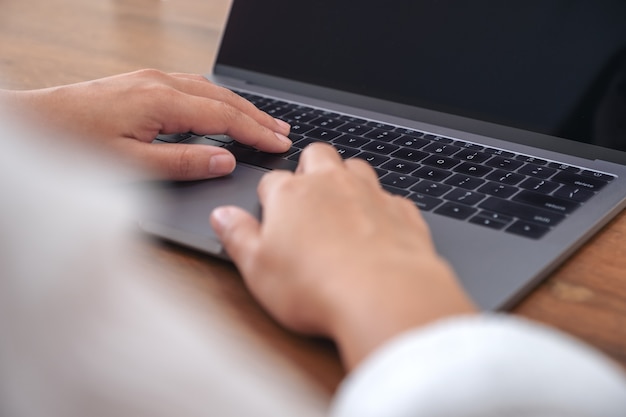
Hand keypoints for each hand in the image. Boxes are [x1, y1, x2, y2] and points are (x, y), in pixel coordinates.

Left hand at [7, 69, 290, 179]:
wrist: (32, 121)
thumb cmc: (73, 144)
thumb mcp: (130, 164)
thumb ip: (183, 162)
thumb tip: (225, 160)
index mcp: (161, 101)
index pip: (224, 116)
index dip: (256, 132)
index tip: (280, 144)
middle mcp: (159, 82)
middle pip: (222, 98)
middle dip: (256, 115)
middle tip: (283, 131)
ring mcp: (149, 79)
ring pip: (208, 89)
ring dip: (238, 106)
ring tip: (262, 121)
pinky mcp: (140, 82)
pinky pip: (190, 87)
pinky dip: (215, 100)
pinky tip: (221, 109)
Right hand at [210, 143, 475, 368]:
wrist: (384, 295)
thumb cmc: (316, 286)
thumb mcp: (258, 269)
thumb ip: (238, 236)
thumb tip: (222, 216)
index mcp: (290, 195)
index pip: (271, 180)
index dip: (269, 195)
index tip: (270, 210)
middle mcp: (331, 184)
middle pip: (316, 155)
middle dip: (310, 168)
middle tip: (306, 194)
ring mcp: (370, 193)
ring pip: (356, 167)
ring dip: (347, 179)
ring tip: (342, 206)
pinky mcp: (401, 211)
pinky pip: (390, 197)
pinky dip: (382, 208)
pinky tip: (379, 228)